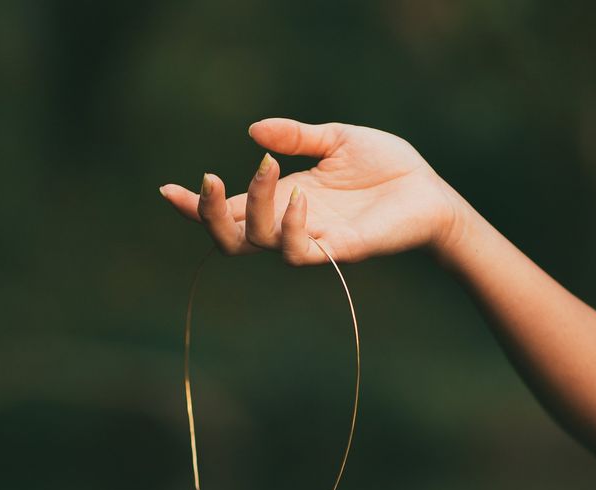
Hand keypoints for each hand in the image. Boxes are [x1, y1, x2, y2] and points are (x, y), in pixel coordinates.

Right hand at [159, 117, 463, 264]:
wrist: (429, 192)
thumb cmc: (385, 168)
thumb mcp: (335, 139)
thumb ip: (296, 136)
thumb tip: (254, 132)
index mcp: (283, 200)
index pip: (231, 212)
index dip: (197, 208)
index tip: (166, 191)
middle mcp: (291, 225)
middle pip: (232, 239)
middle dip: (210, 215)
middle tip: (210, 179)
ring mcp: (313, 240)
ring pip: (262, 243)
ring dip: (255, 206)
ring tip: (268, 169)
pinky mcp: (340, 251)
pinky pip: (302, 251)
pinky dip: (293, 225)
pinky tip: (300, 197)